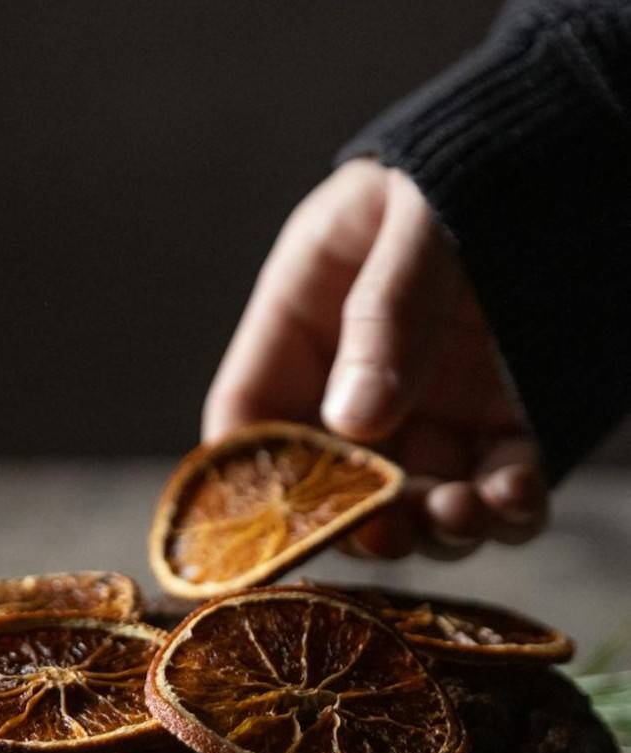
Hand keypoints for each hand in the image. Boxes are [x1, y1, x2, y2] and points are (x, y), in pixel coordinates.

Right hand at [202, 158, 546, 558]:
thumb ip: (385, 311)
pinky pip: (492, 491)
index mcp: (304, 319)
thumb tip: (355, 423)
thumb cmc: (473, 164)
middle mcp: (356, 379)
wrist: (578, 145)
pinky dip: (503, 512)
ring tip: (458, 511)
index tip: (279, 521)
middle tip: (384, 534)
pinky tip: (514, 497)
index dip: (249, 476)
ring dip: (429, 528)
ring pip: (410, 502)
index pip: (248, 413)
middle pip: (327, 481)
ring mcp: (429, 408)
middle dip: (353, 520)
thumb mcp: (421, 217)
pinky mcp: (500, 424)